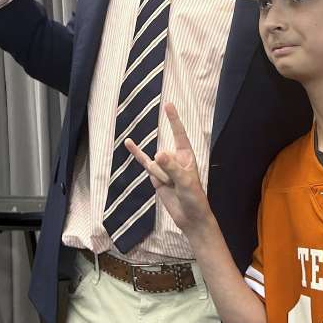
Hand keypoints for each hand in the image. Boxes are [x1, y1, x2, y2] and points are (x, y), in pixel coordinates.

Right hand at [124, 103, 214, 235]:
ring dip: (161, 178)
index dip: (173, 119)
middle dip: (167, 171)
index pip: (179, 133)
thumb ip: (171, 167)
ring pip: (154, 165)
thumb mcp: (186, 182)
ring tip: (172, 189)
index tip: (168, 104)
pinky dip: (136, 153)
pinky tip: (128, 142)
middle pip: (162, 156)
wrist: (189, 217)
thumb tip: (157, 154)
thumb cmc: (194, 198)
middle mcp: (174, 158)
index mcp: (187, 155)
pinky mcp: (155, 175)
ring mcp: (163, 166)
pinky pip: (144, 163)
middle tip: (178, 185)